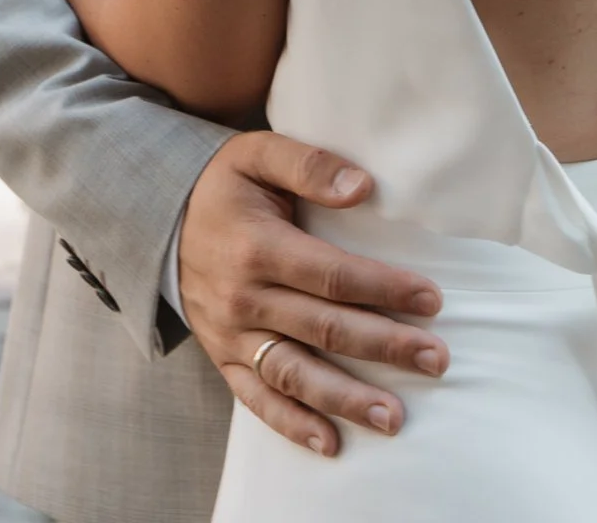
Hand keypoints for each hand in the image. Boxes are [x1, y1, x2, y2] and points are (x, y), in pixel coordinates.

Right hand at [179, 131, 449, 455]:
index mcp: (258, 247)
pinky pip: (257, 398)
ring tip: (394, 417)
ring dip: (346, 399)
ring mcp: (231, 335)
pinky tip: (332, 444)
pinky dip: (293, 425)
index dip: (383, 288)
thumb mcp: (258, 154)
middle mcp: (244, 298)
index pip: (331, 275)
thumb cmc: (224, 184)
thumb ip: (309, 165)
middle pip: (324, 329)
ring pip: (295, 374)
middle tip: (436, 359)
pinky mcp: (223, 358)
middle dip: (384, 347)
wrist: (160, 220)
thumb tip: (363, 187)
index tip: (431, 299)